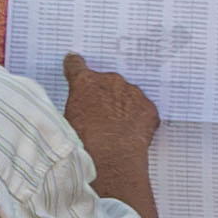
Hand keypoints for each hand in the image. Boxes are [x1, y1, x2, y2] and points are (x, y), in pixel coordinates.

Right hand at [58, 55, 160, 185]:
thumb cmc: (86, 140)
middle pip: (107, 82)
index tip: (75, 62)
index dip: (75, 65)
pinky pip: (143, 109)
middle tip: (101, 116)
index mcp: (85, 82)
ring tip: (116, 127)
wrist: (112, 155)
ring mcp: (133, 92)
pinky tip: (131, 132)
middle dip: (105, 94)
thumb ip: (75, 103)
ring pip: (127, 95)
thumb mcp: (68, 119)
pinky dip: (139, 118)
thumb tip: (78, 108)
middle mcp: (110, 81)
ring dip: (123, 105)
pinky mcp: (149, 107)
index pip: (76, 65)